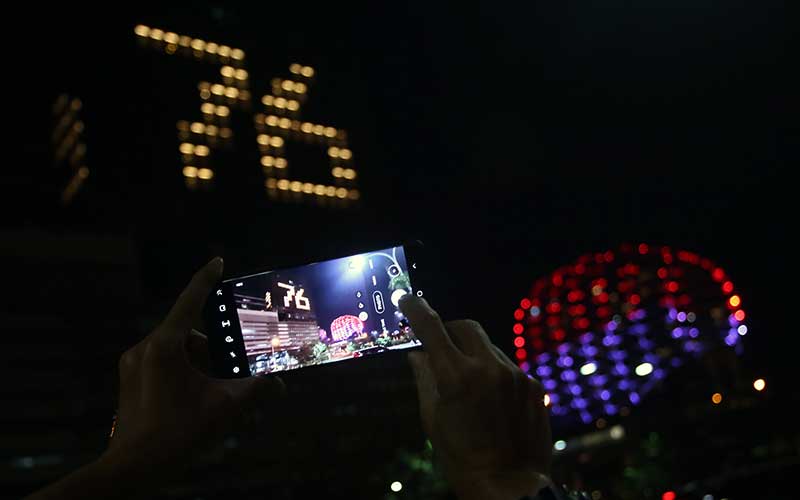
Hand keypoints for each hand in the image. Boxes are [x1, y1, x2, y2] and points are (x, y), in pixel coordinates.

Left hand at [104, 258, 283, 481]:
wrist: (133, 469)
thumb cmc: (178, 433)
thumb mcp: (224, 408)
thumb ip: (255, 391)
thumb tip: (282, 384)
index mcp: (164, 346)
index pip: (189, 302)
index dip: (206, 280)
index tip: (218, 262)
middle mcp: (144, 348)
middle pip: (186, 332)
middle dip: (212, 347)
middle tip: (231, 367)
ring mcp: (132, 365)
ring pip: (174, 349)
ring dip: (197, 361)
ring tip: (214, 388)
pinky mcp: (129, 380)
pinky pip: (161, 363)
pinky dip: (182, 370)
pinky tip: (195, 395)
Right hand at [400, 297, 551, 499]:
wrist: (509, 485)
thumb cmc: (462, 457)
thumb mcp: (433, 418)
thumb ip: (424, 379)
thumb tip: (417, 354)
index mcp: (457, 376)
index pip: (432, 327)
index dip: (416, 309)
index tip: (407, 300)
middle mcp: (489, 368)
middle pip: (466, 326)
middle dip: (450, 330)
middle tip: (440, 346)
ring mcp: (515, 375)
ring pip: (489, 347)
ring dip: (474, 355)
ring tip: (469, 386)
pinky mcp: (533, 386)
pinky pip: (508, 368)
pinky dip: (494, 374)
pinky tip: (492, 401)